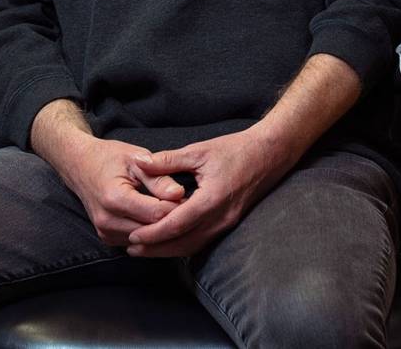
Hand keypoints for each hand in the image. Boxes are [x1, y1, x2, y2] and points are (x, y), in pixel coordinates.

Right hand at [48, 135, 189, 245]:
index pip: (156, 213)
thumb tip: (180, 194)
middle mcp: (107, 220)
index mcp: (115, 198)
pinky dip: (150, 233)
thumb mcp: (136, 159)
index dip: (177, 207)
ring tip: (175, 211)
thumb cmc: (109, 158)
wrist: (80, 165)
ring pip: (146, 240)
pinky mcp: (107, 238)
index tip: (190, 196)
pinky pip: (136, 241)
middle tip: (188, 206)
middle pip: (152, 230)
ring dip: (162, 229)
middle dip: (172, 220)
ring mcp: (105, 232)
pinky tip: (158, 219)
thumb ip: (158, 178)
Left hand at [124, 126, 295, 257]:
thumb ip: (167, 160)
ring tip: (145, 249)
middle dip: (156, 249)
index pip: (177, 225)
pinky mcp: (229, 223)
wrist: (269, 154)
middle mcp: (220, 217)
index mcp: (212, 200)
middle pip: (184, 243)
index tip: (132, 236)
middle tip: (132, 249)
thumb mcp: (198, 151)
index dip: (153, 233)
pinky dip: (183, 245)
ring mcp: (227, 223)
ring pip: (193, 246)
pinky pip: (203, 241)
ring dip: (168, 250)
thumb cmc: (235, 150)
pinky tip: (169, 243)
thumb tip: (139, 161)